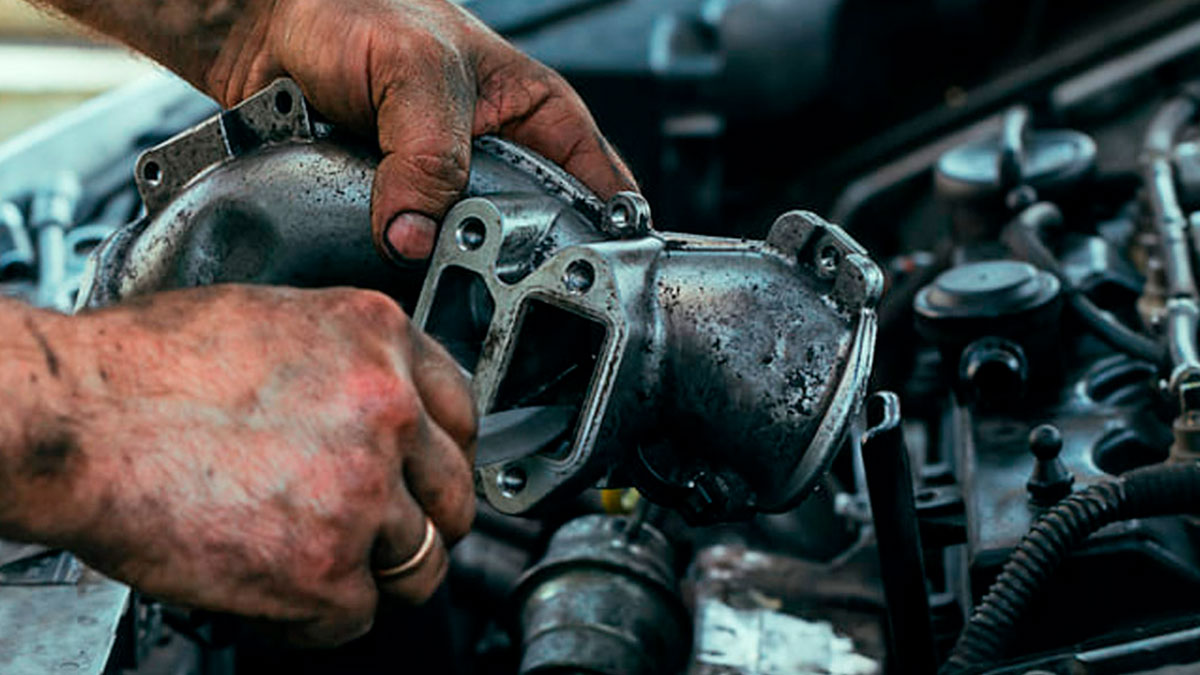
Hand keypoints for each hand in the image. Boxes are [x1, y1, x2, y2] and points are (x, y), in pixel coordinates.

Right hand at [50, 285, 475, 645]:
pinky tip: (283, 591)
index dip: (444, 451)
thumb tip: (371, 398)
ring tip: (329, 562)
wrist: (72, 420)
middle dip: (424, 516)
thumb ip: (342, 360)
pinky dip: (323, 615)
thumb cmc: (142, 368)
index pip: (463, 410)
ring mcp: (362, 492)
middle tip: (384, 527)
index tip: (430, 471)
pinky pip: (358, 614)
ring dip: (380, 570)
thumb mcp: (270, 320)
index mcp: (377, 338)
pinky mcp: (324, 569)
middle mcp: (386, 410)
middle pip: (453, 490)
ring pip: (419, 559)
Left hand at [206, 0, 636, 262]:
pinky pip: (407, 258)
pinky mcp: (396, 213)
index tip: (581, 279)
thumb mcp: (416, 70)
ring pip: (465, 257)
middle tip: (483, 278)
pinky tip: (384, 261)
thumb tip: (419, 236)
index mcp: (536, 116)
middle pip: (532, 239)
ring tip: (426, 269)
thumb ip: (428, 153)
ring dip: (443, 269)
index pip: (600, 192)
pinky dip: (394, 265)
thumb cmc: (352, 8)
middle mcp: (498, 159)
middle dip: (508, 264)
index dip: (603, 241)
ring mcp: (445, 191)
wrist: (264, 26)